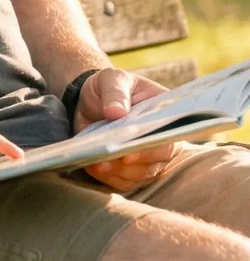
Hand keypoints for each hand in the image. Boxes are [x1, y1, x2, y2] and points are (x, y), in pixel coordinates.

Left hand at [75, 68, 177, 191]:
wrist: (91, 99)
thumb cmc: (109, 86)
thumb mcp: (112, 79)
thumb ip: (115, 92)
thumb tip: (116, 112)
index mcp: (166, 115)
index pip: (169, 134)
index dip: (155, 144)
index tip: (136, 147)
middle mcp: (162, 140)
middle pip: (157, 159)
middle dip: (135, 161)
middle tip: (116, 158)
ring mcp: (147, 158)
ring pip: (139, 174)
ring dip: (119, 172)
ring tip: (99, 164)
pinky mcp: (129, 170)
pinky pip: (123, 181)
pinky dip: (108, 177)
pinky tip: (93, 167)